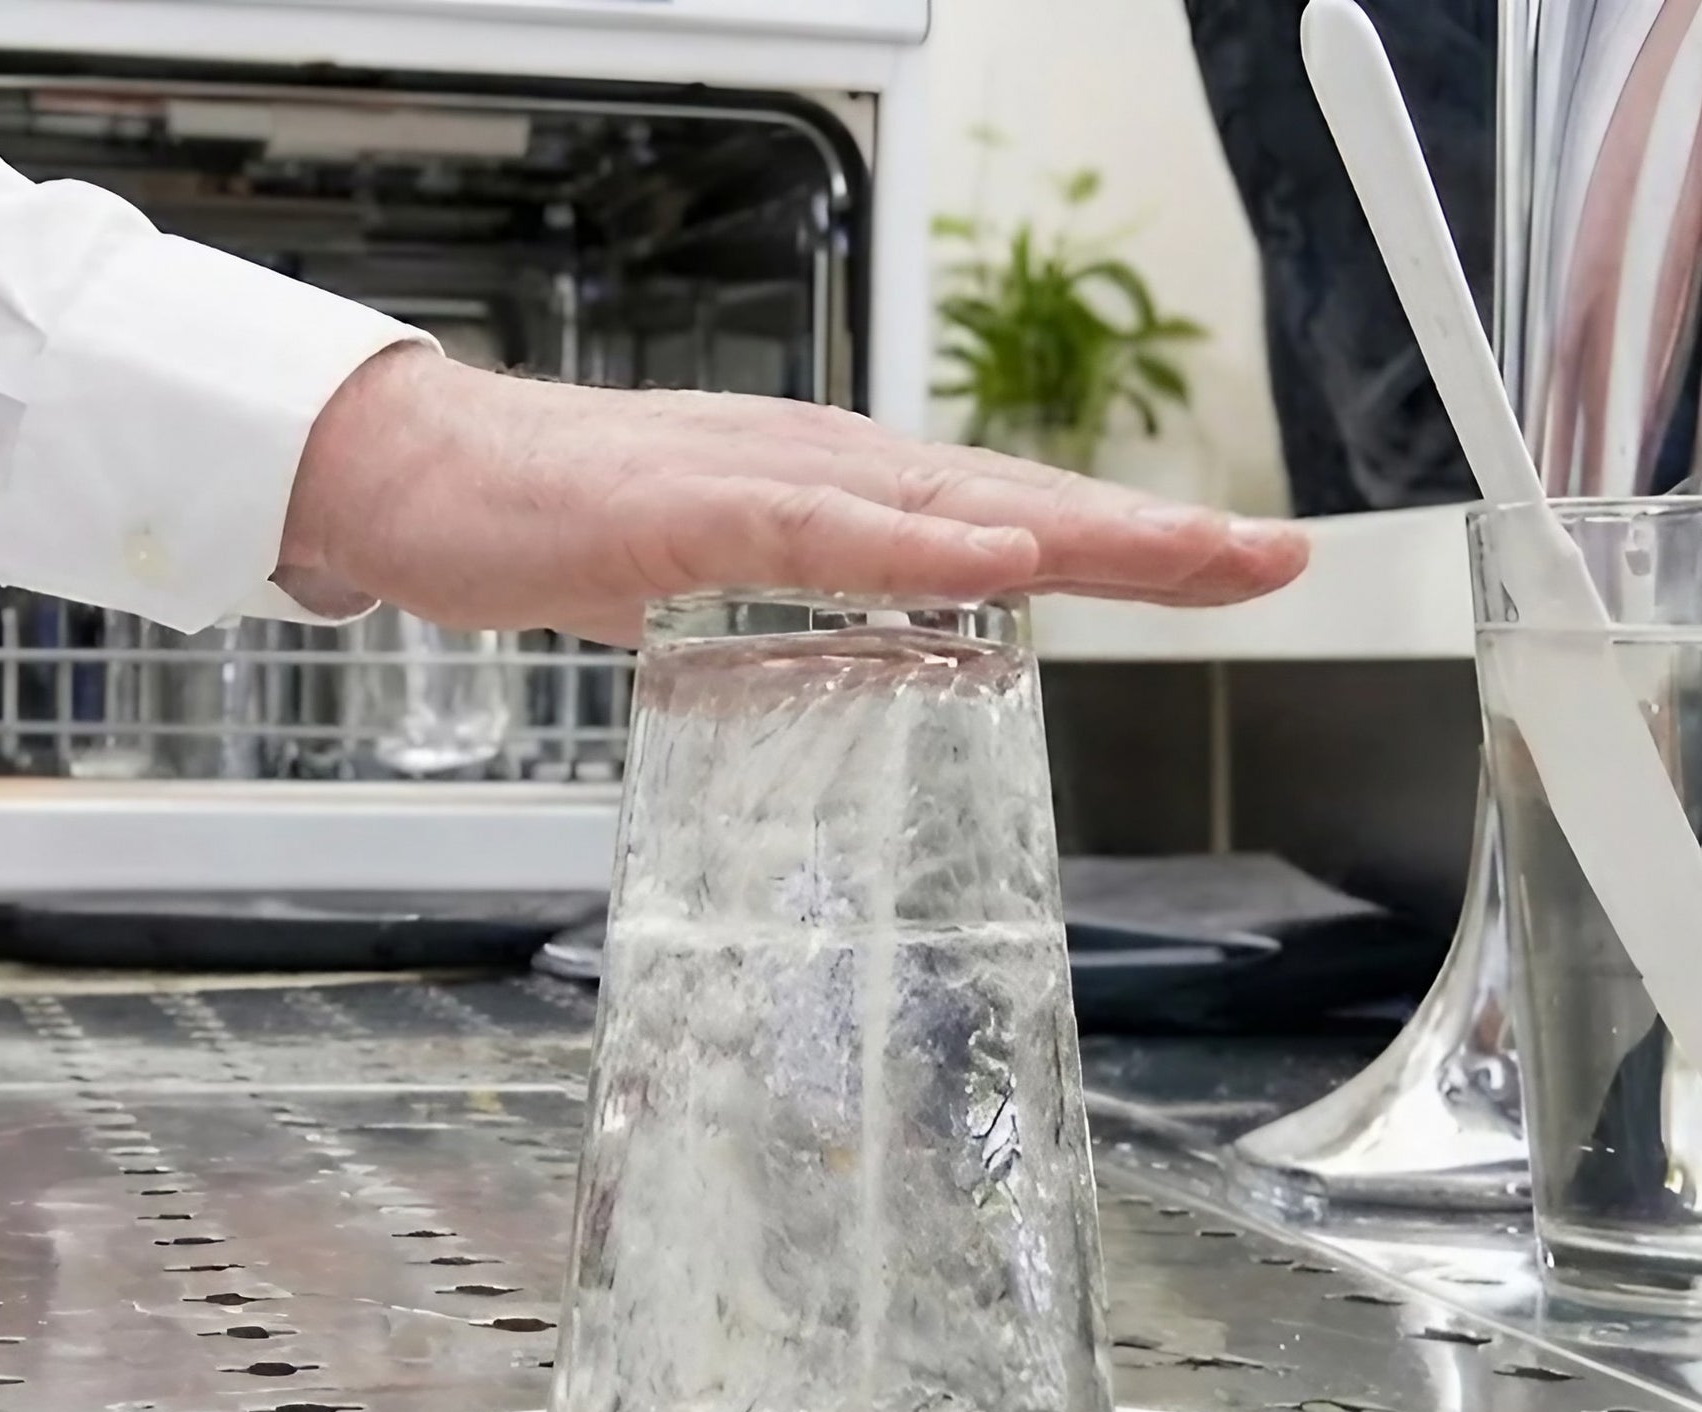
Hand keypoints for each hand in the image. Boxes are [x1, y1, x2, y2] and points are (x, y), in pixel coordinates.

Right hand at [276, 345, 1309, 642]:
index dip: (1140, 542)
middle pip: (1022, 503)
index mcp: (846, 493)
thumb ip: (817, 616)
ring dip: (1080, 529)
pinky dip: (916, 544)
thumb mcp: (725, 586)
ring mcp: (768, 480)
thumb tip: (903, 652)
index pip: (1018, 519)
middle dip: (1158, 536)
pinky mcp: (693, 508)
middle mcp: (833, 468)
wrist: (424, 475)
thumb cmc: (566, 521)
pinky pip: (823, 531)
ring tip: (1193, 553)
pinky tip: (995, 555)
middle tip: (1278, 557)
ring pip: (953, 506)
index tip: (1249, 563)